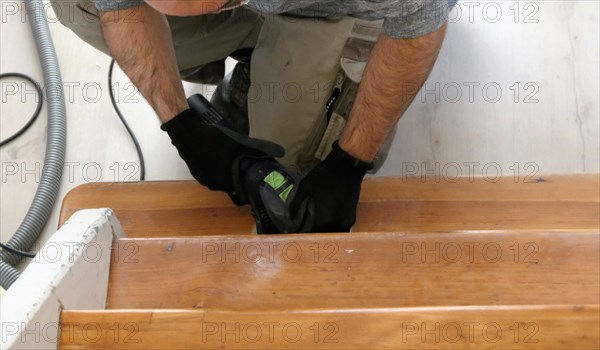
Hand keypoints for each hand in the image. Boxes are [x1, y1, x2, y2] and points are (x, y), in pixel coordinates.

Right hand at [161, 108, 283, 204]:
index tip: (255, 180)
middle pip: (231, 184)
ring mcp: (202, 179)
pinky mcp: (195, 172)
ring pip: (220, 178)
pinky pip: (210, 173)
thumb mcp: (240, 143)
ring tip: (233, 161)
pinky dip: (216, 168)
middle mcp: (213, 185)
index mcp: (225, 183)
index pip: (241, 192)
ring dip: (226, 172)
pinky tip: (219, 157)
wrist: (186, 133)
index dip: (249, 187)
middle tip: (246, 167)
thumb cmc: (214, 140)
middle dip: (238, 177)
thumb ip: (261, 148)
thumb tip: (282, 152)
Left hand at [287, 141, 372, 232]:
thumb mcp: (304, 189)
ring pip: (333, 235)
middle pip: (322, 239)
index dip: (301, 236)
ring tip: (315, 227)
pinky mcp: (352, 217)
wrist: (346, 168)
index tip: (294, 234)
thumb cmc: (323, 177)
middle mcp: (336, 226)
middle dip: (313, 237)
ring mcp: (346, 222)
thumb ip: (295, 206)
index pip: (309, 237)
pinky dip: (333, 228)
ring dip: (324, 234)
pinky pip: (341, 229)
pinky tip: (327, 221)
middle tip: (304, 231)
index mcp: (323, 221)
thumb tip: (289, 219)